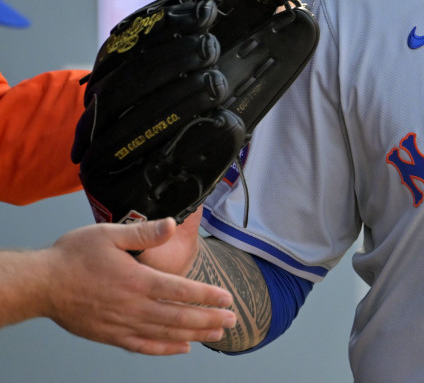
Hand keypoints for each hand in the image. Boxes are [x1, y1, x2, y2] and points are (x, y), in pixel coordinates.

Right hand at [39, 218, 233, 354]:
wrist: (40, 285)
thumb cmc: (73, 256)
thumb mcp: (109, 234)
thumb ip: (144, 232)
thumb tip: (172, 224)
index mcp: (138, 280)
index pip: (182, 290)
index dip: (208, 296)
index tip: (228, 299)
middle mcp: (134, 306)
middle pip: (180, 317)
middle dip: (209, 319)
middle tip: (233, 320)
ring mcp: (122, 324)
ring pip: (166, 333)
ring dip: (194, 335)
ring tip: (217, 335)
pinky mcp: (110, 335)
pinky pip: (143, 346)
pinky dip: (165, 349)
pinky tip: (182, 348)